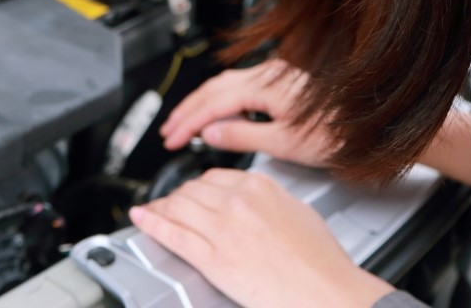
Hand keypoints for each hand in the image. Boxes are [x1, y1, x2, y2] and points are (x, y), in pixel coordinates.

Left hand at [130, 168, 393, 307]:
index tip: (193, 191)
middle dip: (178, 196)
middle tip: (172, 203)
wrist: (328, 293)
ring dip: (162, 207)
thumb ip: (268, 199)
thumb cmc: (322, 262)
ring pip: (179, 207)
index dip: (198, 186)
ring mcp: (223, 229)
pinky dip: (152, 223)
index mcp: (259, 187)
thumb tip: (252, 198)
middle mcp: (237, 202)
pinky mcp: (213, 258)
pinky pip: (174, 234)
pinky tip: (142, 217)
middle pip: (192, 189)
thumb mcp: (298, 212)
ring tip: (154, 209)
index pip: (214, 177)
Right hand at [161, 59, 334, 167]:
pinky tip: (217, 113)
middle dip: (187, 110)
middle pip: (214, 88)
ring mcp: (275, 75)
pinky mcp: (281, 81)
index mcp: (267, 86)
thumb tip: (210, 133)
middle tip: (169, 131)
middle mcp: (269, 74)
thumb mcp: (285, 144)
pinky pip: (239, 85)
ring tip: (184, 123)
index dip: (189, 122)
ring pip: (225, 84)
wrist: (369, 126)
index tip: (172, 139)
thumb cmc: (337, 135)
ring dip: (202, 103)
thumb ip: (243, 136)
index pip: (214, 104)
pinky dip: (220, 99)